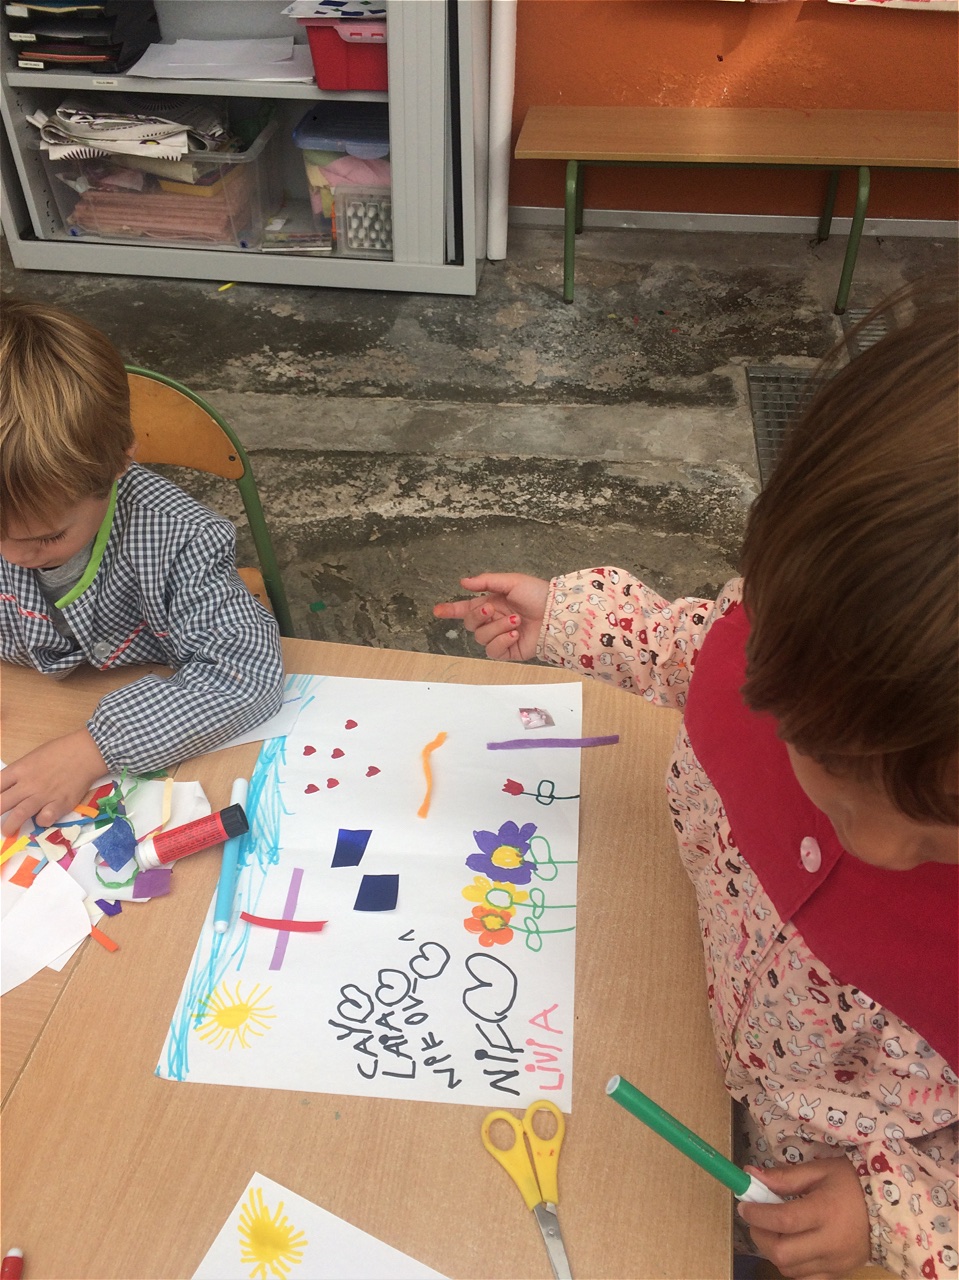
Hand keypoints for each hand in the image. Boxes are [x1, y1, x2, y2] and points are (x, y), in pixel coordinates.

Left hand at [0, 729, 106, 834]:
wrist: (86, 753)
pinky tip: (42, 818)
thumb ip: (20, 774)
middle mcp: (28, 784)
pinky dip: (41, 821)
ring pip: (18, 815)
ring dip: (10, 826)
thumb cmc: (60, 751)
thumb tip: (11, 788)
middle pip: (0, 803)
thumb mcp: (32, 758)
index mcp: (19, 769)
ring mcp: (43, 795)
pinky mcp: (59, 804)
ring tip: (7, 830)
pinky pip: (44, 819)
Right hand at [433, 573, 549, 661]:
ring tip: (515, 621)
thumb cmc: (538, 595)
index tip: (437, 611)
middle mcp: (494, 621)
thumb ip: (485, 582)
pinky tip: (514, 634)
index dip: (450, 610)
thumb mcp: (511, 581)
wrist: (556, 615)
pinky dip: (502, 641)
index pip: (466, 608)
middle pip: (471, 624)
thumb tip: (463, 582)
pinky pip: (493, 650)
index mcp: (492, 603)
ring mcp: (500, 636)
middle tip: (492, 609)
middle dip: (478, 616)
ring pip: (481, 637)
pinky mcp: (508, 651)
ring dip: (497, 628)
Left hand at [737, 1158, 870, 1279]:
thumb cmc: (851, 1183)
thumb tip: (750, 1175)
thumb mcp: (819, 1170)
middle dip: (760, 1236)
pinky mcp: (838, 1274)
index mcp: (825, 1211)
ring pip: (789, 1270)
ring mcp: (835, 1263)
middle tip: (756, 1219)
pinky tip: (791, 1245)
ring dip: (773, 1251)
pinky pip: (805, 1278)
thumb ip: (784, 1177)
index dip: (758, 1214)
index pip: (783, 1219)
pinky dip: (791, 1264)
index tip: (744, 1205)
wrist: (887, 1209)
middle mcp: (830, 1242)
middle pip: (782, 1253)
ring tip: (773, 1230)